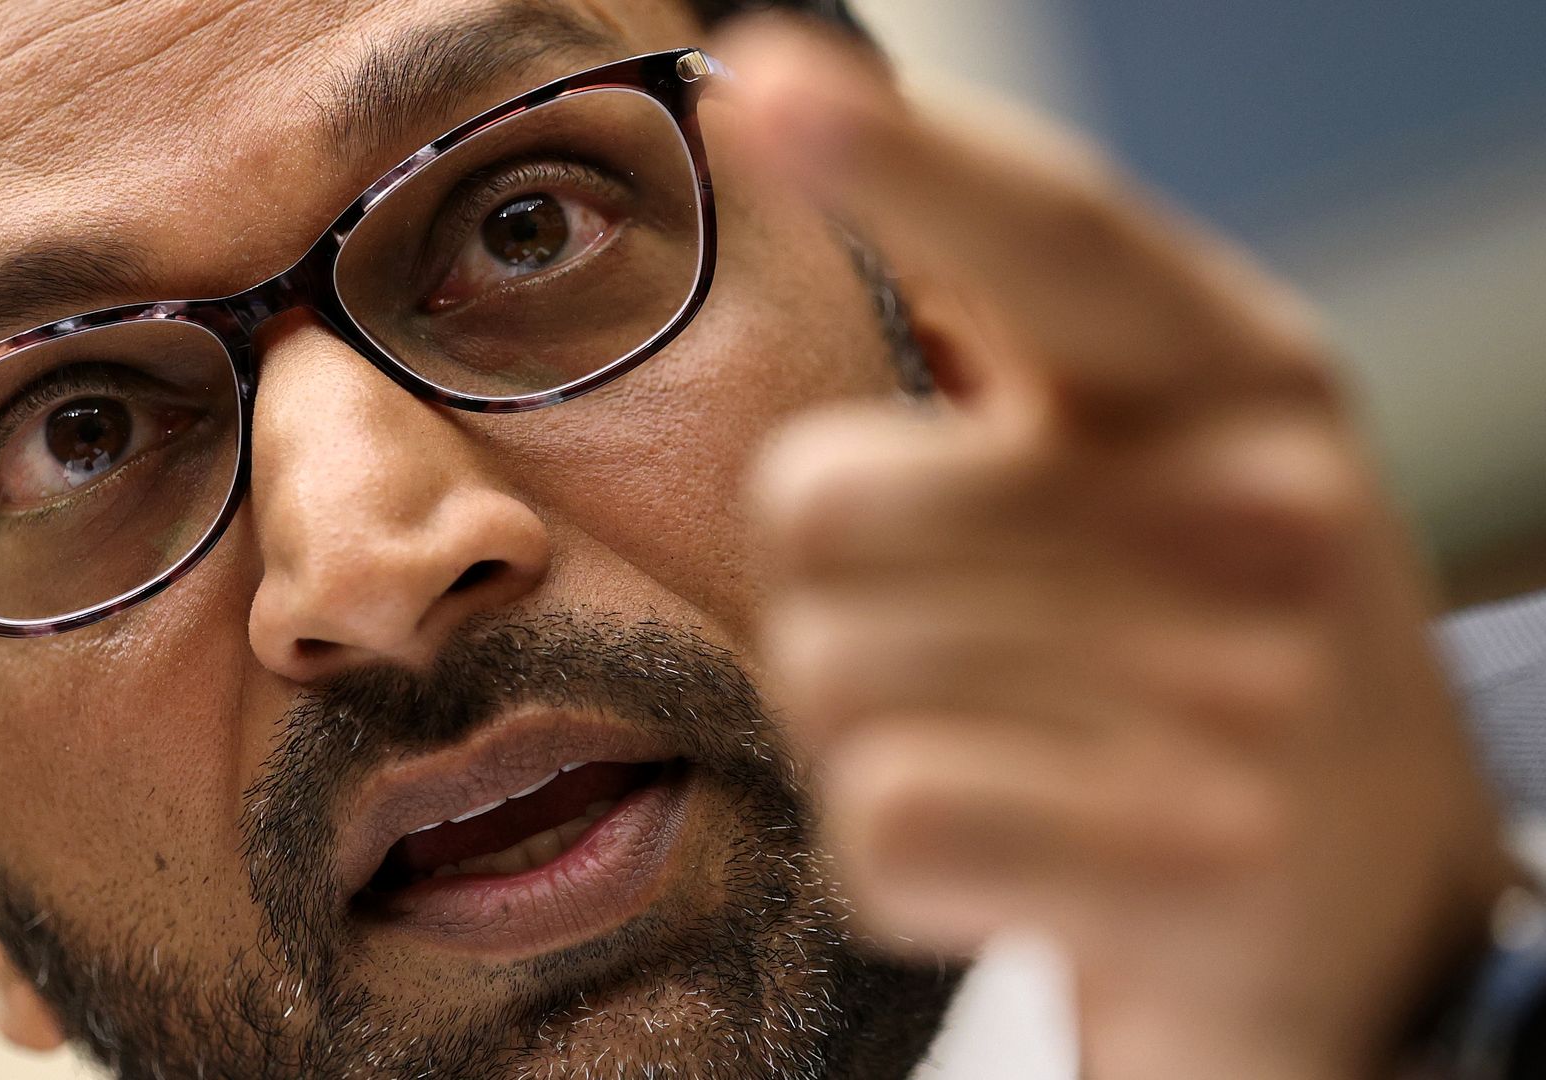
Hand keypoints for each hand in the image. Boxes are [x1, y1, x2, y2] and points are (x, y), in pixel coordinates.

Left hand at [728, 21, 1521, 1079]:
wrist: (1369, 900)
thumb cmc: (1209, 639)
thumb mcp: (1175, 455)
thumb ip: (1027, 343)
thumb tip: (814, 139)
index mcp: (1238, 372)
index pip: (1055, 236)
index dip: (906, 159)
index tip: (766, 79)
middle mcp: (1256, 509)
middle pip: (820, 500)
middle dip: (833, 588)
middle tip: (960, 637)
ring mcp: (1237, 696)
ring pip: (827, 673)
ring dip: (863, 724)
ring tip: (1007, 743)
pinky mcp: (1180, 869)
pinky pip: (881, 816)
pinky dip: (898, 856)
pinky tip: (1013, 851)